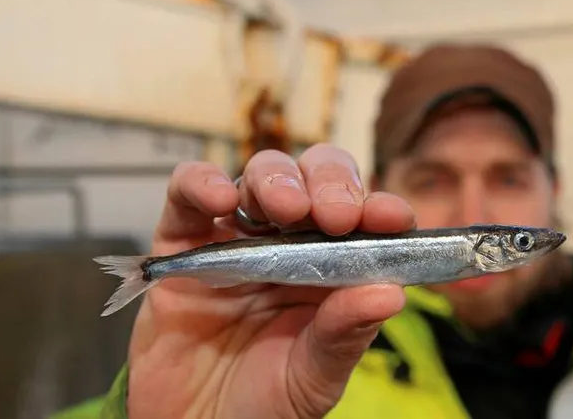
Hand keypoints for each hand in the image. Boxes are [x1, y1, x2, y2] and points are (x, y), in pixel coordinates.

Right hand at [123, 146, 411, 418]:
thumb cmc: (265, 403)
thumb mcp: (316, 377)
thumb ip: (345, 334)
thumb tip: (390, 293)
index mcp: (336, 268)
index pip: (366, 218)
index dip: (379, 209)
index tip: (389, 217)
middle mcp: (292, 243)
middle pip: (317, 180)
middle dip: (330, 183)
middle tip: (335, 214)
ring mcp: (238, 238)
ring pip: (262, 176)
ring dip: (277, 179)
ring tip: (284, 207)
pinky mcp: (182, 243)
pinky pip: (187, 196)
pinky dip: (201, 183)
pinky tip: (219, 197)